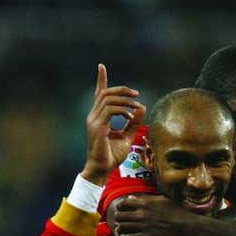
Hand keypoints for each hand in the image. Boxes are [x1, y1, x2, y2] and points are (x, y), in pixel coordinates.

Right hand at [82, 64, 144, 183]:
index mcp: (98, 117)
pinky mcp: (97, 127)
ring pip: (108, 99)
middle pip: (106, 93)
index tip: (101, 66)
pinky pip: (110, 110)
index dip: (101, 79)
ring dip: (125, 100)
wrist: (101, 169)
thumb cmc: (112, 155)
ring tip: (136, 107)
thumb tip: (141, 107)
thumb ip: (134, 122)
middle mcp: (93, 116)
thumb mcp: (127, 136)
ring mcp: (94, 121)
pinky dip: (122, 110)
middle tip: (137, 94)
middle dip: (122, 90)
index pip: (99, 94)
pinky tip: (130, 116)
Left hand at [114, 195, 195, 235]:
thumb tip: (130, 198)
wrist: (186, 227)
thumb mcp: (162, 200)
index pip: (123, 203)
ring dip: (120, 228)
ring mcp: (143, 227)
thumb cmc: (176, 212)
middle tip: (119, 221)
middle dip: (118, 218)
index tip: (121, 210)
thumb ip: (145, 199)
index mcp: (145, 203)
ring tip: (121, 230)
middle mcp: (142, 214)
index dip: (120, 207)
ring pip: (122, 227)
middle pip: (120, 216)